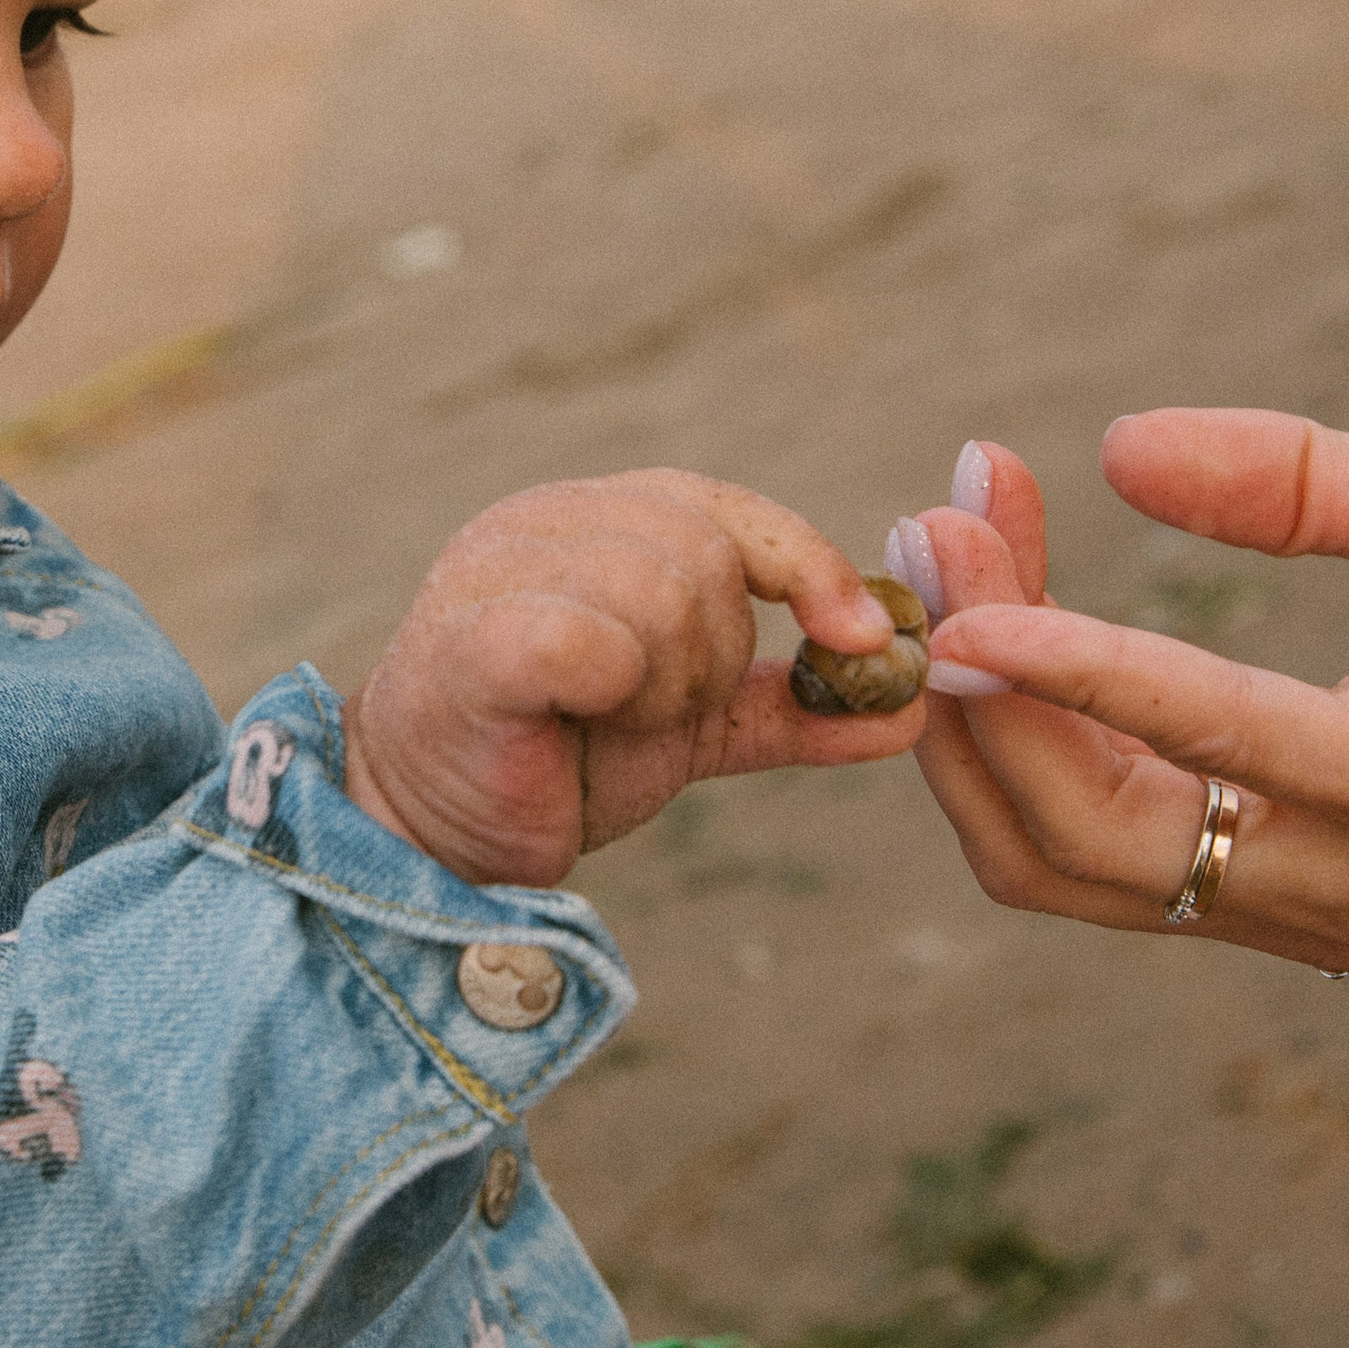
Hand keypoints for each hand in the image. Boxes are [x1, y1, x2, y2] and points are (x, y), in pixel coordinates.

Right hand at [345, 470, 923, 887]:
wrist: (434, 835)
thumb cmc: (555, 762)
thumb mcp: (692, 726)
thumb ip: (789, 706)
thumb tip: (914, 708)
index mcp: (604, 519)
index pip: (734, 512)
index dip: (808, 570)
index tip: (857, 640)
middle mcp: (551, 518)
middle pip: (710, 557)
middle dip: (716, 656)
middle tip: (653, 713)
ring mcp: (503, 565)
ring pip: (665, 594)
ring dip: (664, 687)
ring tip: (606, 722)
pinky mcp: (474, 636)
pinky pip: (595, 642)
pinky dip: (615, 689)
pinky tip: (577, 718)